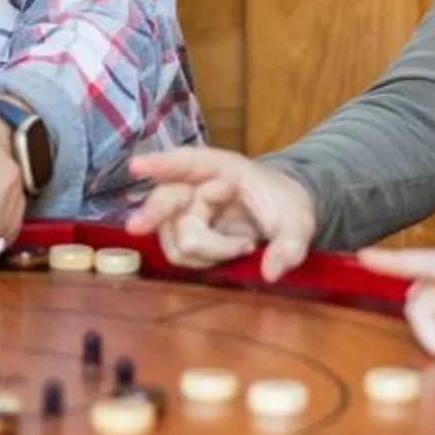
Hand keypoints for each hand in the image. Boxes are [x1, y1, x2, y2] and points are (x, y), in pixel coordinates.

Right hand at [123, 146, 317, 280]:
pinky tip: (228, 253)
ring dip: (207, 251)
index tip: (137, 166)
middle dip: (151, 213)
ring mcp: (186, 209)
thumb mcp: (299, 223)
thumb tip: (271, 272)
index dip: (162, 163)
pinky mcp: (183, 230)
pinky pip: (179, 252)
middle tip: (135, 228)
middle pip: (165, 198)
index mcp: (224, 168)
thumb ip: (290, 246)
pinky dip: (202, 260)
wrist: (282, 213)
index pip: (189, 162)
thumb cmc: (285, 205)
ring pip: (175, 236)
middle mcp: (197, 185)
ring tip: (243, 246)